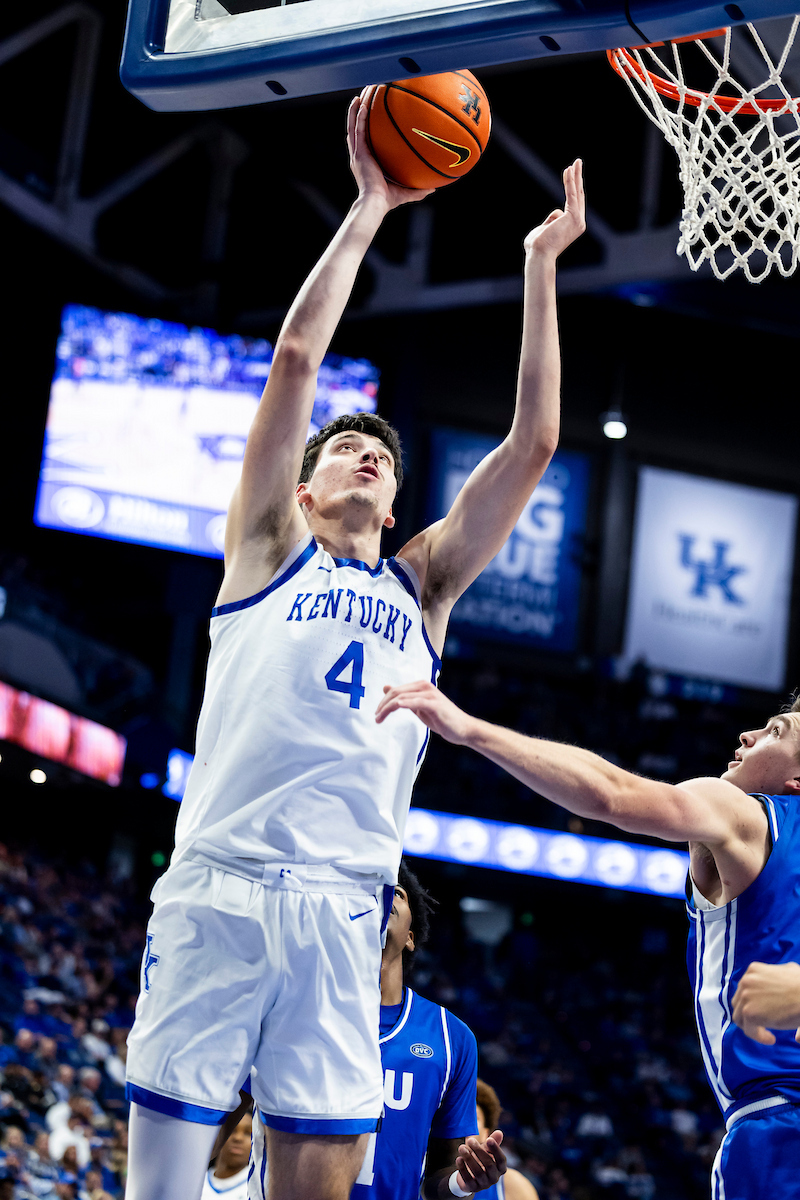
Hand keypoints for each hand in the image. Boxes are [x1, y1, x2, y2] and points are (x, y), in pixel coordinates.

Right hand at [347, 89, 433, 211]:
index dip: (366, 129)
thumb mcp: (406, 192)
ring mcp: (358, 154)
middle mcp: (360, 156)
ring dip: (355, 111)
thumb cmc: (388, 201)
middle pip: (357, 130)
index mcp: (368, 163)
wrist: (376, 203)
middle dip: (358, 115)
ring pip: (353, 127)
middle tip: (363, 100)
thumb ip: (418, 190)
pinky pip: (358, 131)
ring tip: (359, 96)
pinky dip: (359, 118)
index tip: (371, 118)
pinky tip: (363, 104)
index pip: (366, 142)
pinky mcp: (359, 154)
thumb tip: (434, 189)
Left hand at [375, 680, 472, 743]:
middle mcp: (425, 686)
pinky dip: (403, 704)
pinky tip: (394, 708)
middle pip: (397, 692)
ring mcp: (430, 694)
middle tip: (376, 717)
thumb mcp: (419, 707)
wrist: (463, 729)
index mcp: (421, 686)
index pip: (396, 690)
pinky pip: (415, 702)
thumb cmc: (442, 719)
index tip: (377, 713)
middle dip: (383, 705)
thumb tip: (386, 688)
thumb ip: (404, 698)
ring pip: (402, 697)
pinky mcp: (434, 704)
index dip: (384, 701)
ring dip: (387, 707)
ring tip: (379, 718)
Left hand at [454, 1131, 506, 1193]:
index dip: (496, 1149)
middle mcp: (494, 1178)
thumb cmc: (480, 1158)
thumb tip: (499, 1132)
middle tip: (470, 1141)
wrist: (469, 1174)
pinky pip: (468, 1179)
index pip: (501, 1159)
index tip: (488, 1139)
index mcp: (500, 1168)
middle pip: (489, 1165)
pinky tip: (458, 1159)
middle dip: (479, 1151)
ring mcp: (484, 1184)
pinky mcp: (473, 1188)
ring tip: (462, 1147)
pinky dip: (463, 1168)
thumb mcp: (486, 1149)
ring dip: (469, 1158)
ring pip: (478, 1172)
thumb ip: (492, 1141)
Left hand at [523, 159, 584, 257]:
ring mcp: (577, 220)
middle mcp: (578, 223)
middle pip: (579, 196)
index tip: (571, 175)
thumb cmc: (538, 247)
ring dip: (576, 176)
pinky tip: (568, 170)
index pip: (574, 203)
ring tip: (577, 162)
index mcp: (572, 227)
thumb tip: (555, 216)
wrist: (539, 255)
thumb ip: (549, 223)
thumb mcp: (543, 231)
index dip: (573, 188)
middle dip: (578, 178)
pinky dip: (570, 182)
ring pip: (576, 193)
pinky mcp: (573, 216)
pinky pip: (571, 194)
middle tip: (578, 163)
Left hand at [732, 961, 799, 1043]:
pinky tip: (771, 1039)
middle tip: (762, 1023)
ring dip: (751, 1026)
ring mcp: (745, 996)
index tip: (764, 1011)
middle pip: (738, 1002)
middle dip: (748, 1013)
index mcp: (753, 970)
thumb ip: (781, 976)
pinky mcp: (749, 1012)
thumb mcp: (790, 971)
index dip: (752, 1002)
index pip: (744, 989)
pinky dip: (758, 1036)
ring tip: (766, 1033)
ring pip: (739, 1017)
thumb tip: (782, 989)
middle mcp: (746, 981)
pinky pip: (748, 1029)